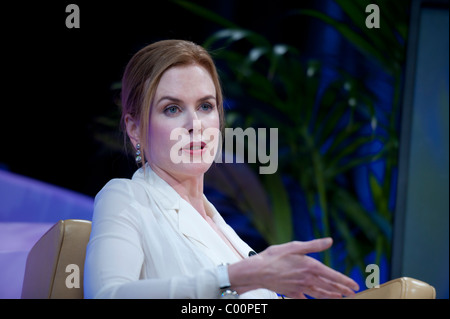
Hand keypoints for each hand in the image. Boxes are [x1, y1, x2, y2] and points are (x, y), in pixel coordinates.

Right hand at [228, 238, 359, 298]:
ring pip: (320, 294)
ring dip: (332, 296)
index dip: (345, 281)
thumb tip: (330, 241)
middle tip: (352, 293)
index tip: (355, 285)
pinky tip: (317, 301)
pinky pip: (306, 298)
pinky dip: (313, 300)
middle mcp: (307, 279)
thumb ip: (314, 245)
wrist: (257, 271)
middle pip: (328, 286)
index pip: (332, 275)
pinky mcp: (292, 293)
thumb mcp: (294, 246)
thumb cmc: (274, 256)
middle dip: (342, 290)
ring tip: (340, 297)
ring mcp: (300, 287)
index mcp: (310, 266)